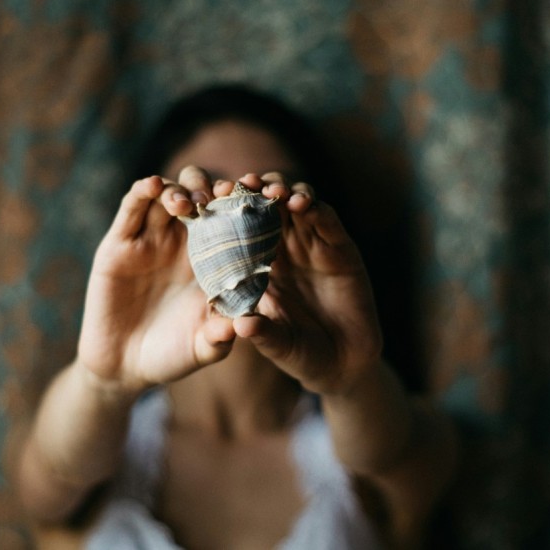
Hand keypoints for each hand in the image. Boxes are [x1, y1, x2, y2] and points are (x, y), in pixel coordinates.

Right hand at [77, 174, 237, 389]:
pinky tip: (155, 185)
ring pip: (168, 193)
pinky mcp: (120, 242)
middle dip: (212, 189)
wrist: (124, 367)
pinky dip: (144, 190)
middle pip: (201, 196)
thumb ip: (223, 336)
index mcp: (213, 260)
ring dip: (181, 188)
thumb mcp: (203, 348)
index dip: (244, 208)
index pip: (232, 222)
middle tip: (219, 197)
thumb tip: (244, 323)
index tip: (257, 200)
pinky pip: (132, 207)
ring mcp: (152, 239)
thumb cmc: (173, 355)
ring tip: (186, 203)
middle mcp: (184, 243)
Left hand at [229, 172, 384, 394]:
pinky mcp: (341, 249)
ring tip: (271, 190)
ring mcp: (313, 245)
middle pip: (265, 207)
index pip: (236, 230)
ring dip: (283, 190)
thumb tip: (241, 324)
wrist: (343, 364)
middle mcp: (283, 249)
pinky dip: (316, 208)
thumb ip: (263, 334)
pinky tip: (302, 203)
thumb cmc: (301, 353)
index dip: (223, 213)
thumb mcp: (278, 346)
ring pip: (296, 204)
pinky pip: (328, 221)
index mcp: (257, 265)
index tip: (205, 200)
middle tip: (237, 185)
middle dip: (252, 191)